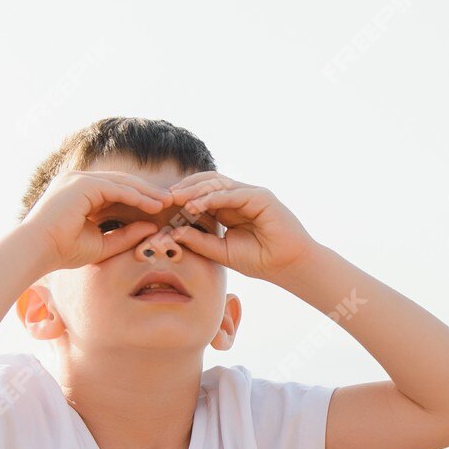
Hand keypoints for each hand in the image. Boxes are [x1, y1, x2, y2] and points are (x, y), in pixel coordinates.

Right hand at [21, 169, 169, 270]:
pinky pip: (115, 188)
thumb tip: (152, 228)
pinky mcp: (81, 184)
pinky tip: (152, 205)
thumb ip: (126, 235)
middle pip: (122, 182)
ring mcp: (79, 179)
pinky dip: (135, 196)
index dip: (140, 199)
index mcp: (81, 193)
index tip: (160, 210)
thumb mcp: (102, 244)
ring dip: (145, 192)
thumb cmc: (63, 251)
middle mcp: (79, 181)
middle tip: (170, 201)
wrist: (37, 250)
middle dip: (147, 192)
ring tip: (166, 202)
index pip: (117, 191)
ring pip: (121, 182)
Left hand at [161, 172, 319, 281]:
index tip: (161, 207)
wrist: (288, 265)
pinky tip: (195, 206)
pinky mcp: (261, 196)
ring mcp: (250, 194)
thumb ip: (200, 241)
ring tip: (176, 199)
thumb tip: (174, 232)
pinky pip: (232, 193)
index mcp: (229, 208)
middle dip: (184, 188)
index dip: (182, 198)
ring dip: (194, 190)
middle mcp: (239, 197)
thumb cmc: (259, 260)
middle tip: (164, 197)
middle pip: (207, 183)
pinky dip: (212, 198)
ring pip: (217, 184)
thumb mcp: (222, 252)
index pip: (201, 195)